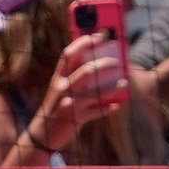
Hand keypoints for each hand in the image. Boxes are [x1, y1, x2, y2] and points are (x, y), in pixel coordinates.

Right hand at [33, 33, 128, 150]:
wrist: (44, 133)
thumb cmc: (58, 106)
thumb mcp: (61, 88)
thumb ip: (75, 76)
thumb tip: (100, 63)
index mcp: (58, 76)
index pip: (69, 54)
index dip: (84, 43)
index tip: (100, 35)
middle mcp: (62, 87)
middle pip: (86, 71)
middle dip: (104, 64)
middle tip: (117, 61)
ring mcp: (69, 103)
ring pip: (94, 92)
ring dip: (111, 87)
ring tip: (124, 82)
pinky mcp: (75, 118)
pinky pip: (96, 112)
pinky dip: (108, 107)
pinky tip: (118, 104)